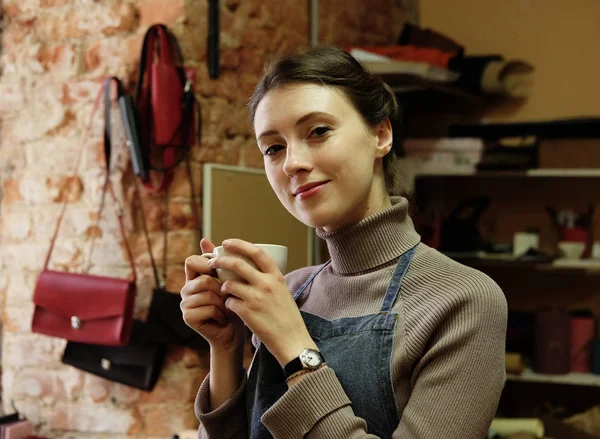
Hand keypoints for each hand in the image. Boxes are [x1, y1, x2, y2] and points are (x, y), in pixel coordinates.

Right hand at [181, 238, 244, 352]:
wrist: (232, 331)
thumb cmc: (233, 302)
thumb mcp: (229, 278)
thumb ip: (219, 261)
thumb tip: (204, 239)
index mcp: (193, 276)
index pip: (191, 261)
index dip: (206, 264)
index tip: (219, 271)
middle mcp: (186, 289)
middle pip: (203, 279)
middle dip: (222, 288)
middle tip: (229, 296)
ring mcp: (185, 303)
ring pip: (207, 294)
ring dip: (223, 302)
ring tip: (228, 307)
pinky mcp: (188, 317)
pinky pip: (207, 308)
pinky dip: (221, 313)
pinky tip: (223, 317)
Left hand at [208, 239, 316, 365]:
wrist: (292, 340)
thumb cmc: (287, 317)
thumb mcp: (283, 291)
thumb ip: (269, 279)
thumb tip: (251, 268)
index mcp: (276, 276)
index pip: (257, 252)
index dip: (239, 244)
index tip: (227, 242)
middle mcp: (266, 284)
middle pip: (237, 264)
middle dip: (220, 260)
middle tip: (212, 262)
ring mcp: (256, 298)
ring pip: (228, 284)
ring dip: (222, 287)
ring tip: (224, 291)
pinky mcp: (247, 313)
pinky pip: (229, 302)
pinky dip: (227, 303)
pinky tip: (232, 308)